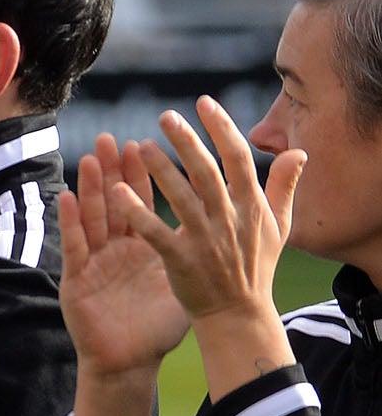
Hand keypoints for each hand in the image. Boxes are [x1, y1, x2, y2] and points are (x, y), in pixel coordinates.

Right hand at [59, 135, 189, 379]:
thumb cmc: (159, 326)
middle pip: (114, 202)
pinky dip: (70, 223)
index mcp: (144, 246)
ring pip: (92, 218)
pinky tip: (67, 198)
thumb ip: (201, 249)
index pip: (144, 202)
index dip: (144, 174)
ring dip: (90, 188)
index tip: (146, 143)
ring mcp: (94, 262)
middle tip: (111, 138)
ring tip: (91, 159)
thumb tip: (231, 219)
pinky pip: (74, 247)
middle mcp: (116, 249)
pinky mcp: (77, 280)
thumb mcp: (186, 281)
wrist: (130, 363)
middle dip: (113, 170)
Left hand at [123, 98, 302, 402]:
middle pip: (208, 172)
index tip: (204, 102)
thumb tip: (299, 152)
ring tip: (139, 145)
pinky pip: (156, 233)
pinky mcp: (182, 261)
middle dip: (188, 141)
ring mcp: (207, 240)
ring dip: (160, 170)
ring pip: (181, 198)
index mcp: (253, 207)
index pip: (238, 159)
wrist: (239, 313)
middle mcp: (231, 219)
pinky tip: (117, 194)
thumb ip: (285, 187)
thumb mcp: (279, 226)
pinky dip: (138, 213)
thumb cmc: (256, 266)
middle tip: (165, 115)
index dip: (222, 128)